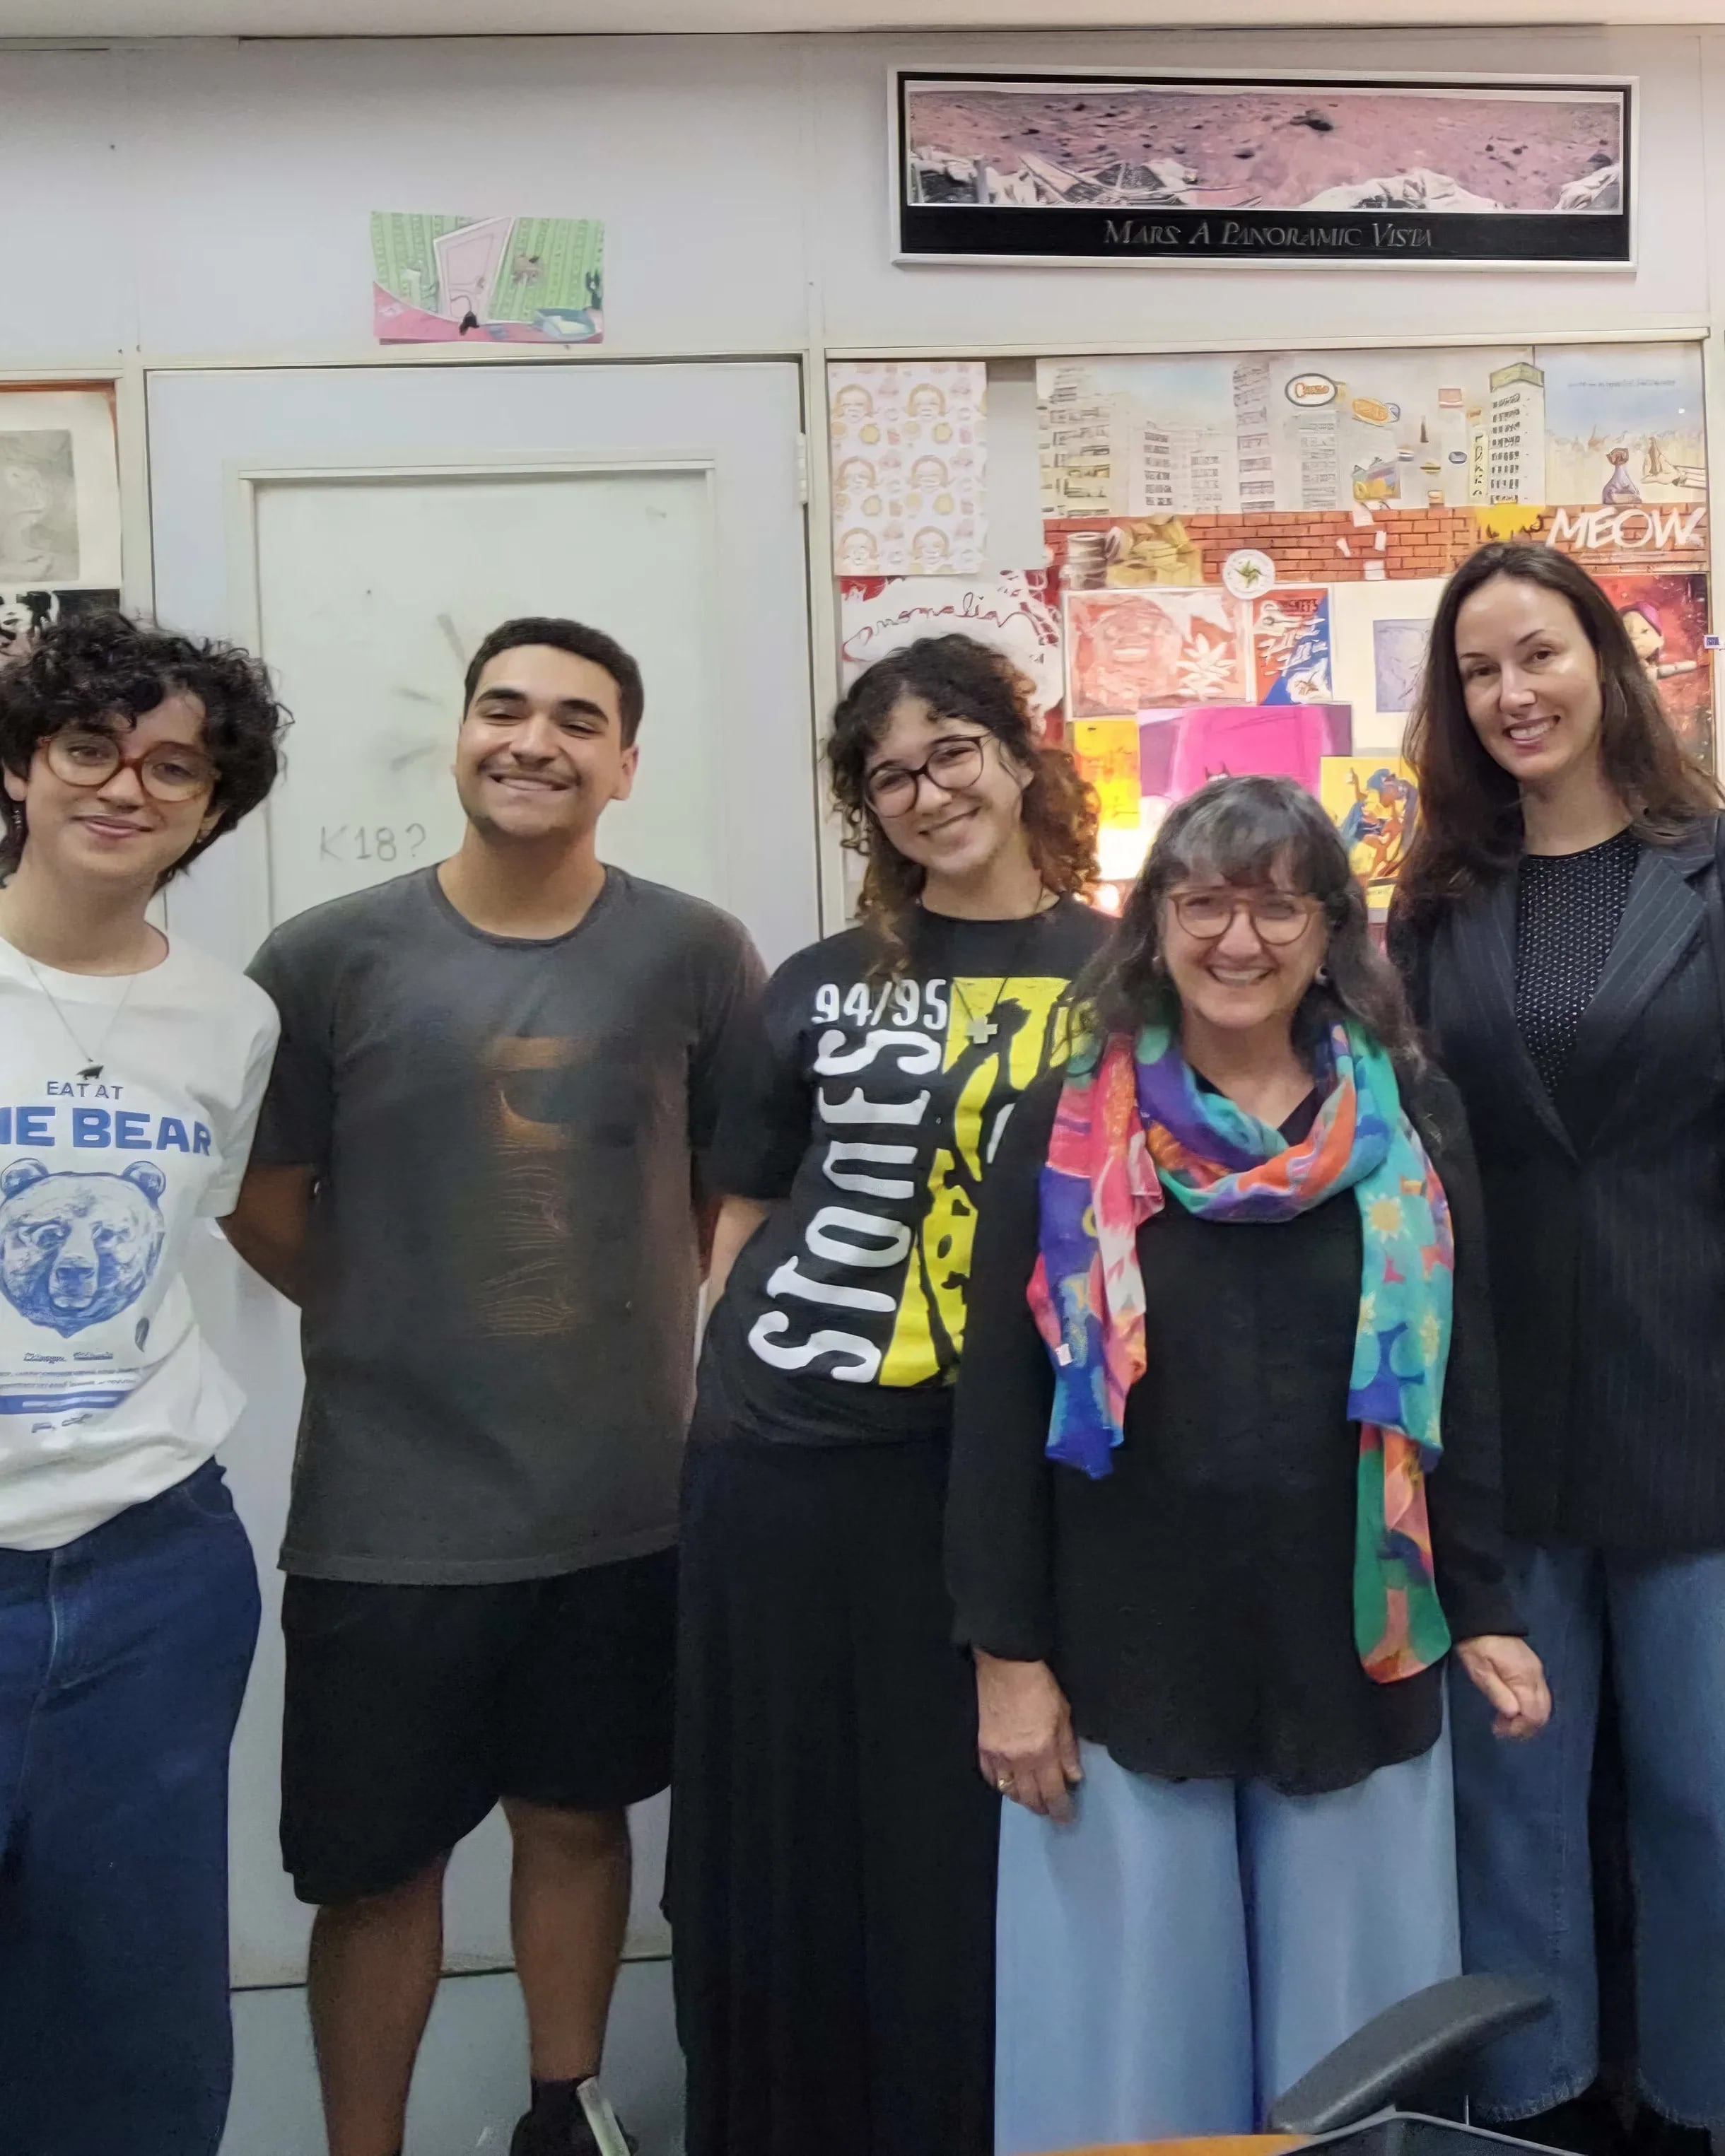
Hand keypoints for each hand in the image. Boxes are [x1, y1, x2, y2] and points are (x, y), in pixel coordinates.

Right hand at [975, 1651, 1082, 1820]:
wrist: (1006, 1666)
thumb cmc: (1040, 1687)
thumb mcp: (1064, 1715)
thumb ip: (1068, 1750)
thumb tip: (1074, 1776)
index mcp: (1042, 1752)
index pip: (1053, 1792)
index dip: (1060, 1809)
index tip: (1066, 1817)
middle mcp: (1018, 1760)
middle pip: (1029, 1797)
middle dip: (1042, 1807)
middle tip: (1050, 1810)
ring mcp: (997, 1755)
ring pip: (1009, 1791)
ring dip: (1022, 1799)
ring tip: (1032, 1798)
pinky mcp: (983, 1747)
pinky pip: (990, 1777)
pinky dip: (1000, 1785)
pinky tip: (1009, 1784)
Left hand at [1456, 1634, 1551, 1739]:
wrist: (1483, 1617)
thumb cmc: (1476, 1645)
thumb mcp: (1479, 1670)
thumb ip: (1497, 1693)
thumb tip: (1512, 1714)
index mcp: (1525, 1678)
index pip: (1533, 1714)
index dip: (1518, 1728)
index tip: (1499, 1730)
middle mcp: (1537, 1676)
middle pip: (1543, 1712)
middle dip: (1525, 1726)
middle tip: (1503, 1730)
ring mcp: (1537, 1671)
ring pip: (1543, 1705)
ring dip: (1527, 1718)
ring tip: (1505, 1722)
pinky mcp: (1533, 1668)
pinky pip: (1539, 1695)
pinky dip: (1529, 1707)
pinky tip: (1512, 1708)